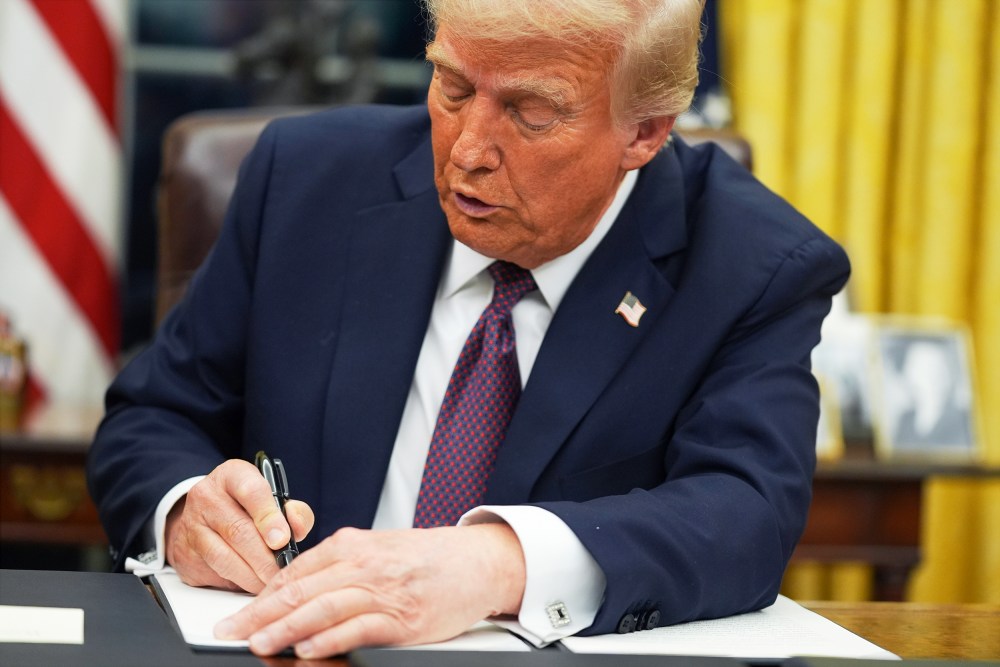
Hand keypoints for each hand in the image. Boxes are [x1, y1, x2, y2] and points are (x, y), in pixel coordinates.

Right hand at [165, 459, 313, 592]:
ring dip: (251, 576)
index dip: (268, 517)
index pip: (251, 491)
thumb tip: (297, 528)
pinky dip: (236, 582)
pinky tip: (252, 584)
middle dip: (265, 557)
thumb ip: (293, 511)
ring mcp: (192, 525)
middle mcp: (207, 496)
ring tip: (271, 582)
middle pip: (238, 530)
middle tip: (282, 571)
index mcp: (233, 475)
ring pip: (223, 557)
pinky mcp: (184, 553)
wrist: (204, 517)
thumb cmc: (248, 508)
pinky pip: (213, 573)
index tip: (282, 540)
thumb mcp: (273, 499)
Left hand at [214, 524, 525, 658]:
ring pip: (323, 608)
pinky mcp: (402, 619)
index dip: (261, 596)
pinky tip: (308, 649)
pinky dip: (329, 639)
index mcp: (354, 544)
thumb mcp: (380, 550)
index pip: (295, 571)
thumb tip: (298, 593)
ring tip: (259, 643)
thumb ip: (342, 567)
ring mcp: (383, 591)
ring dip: (286, 628)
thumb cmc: (429, 559)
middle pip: (301, 590)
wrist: (478, 562)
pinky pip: (358, 629)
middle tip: (231, 631)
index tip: (238, 614)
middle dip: (260, 614)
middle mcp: (364, 564)